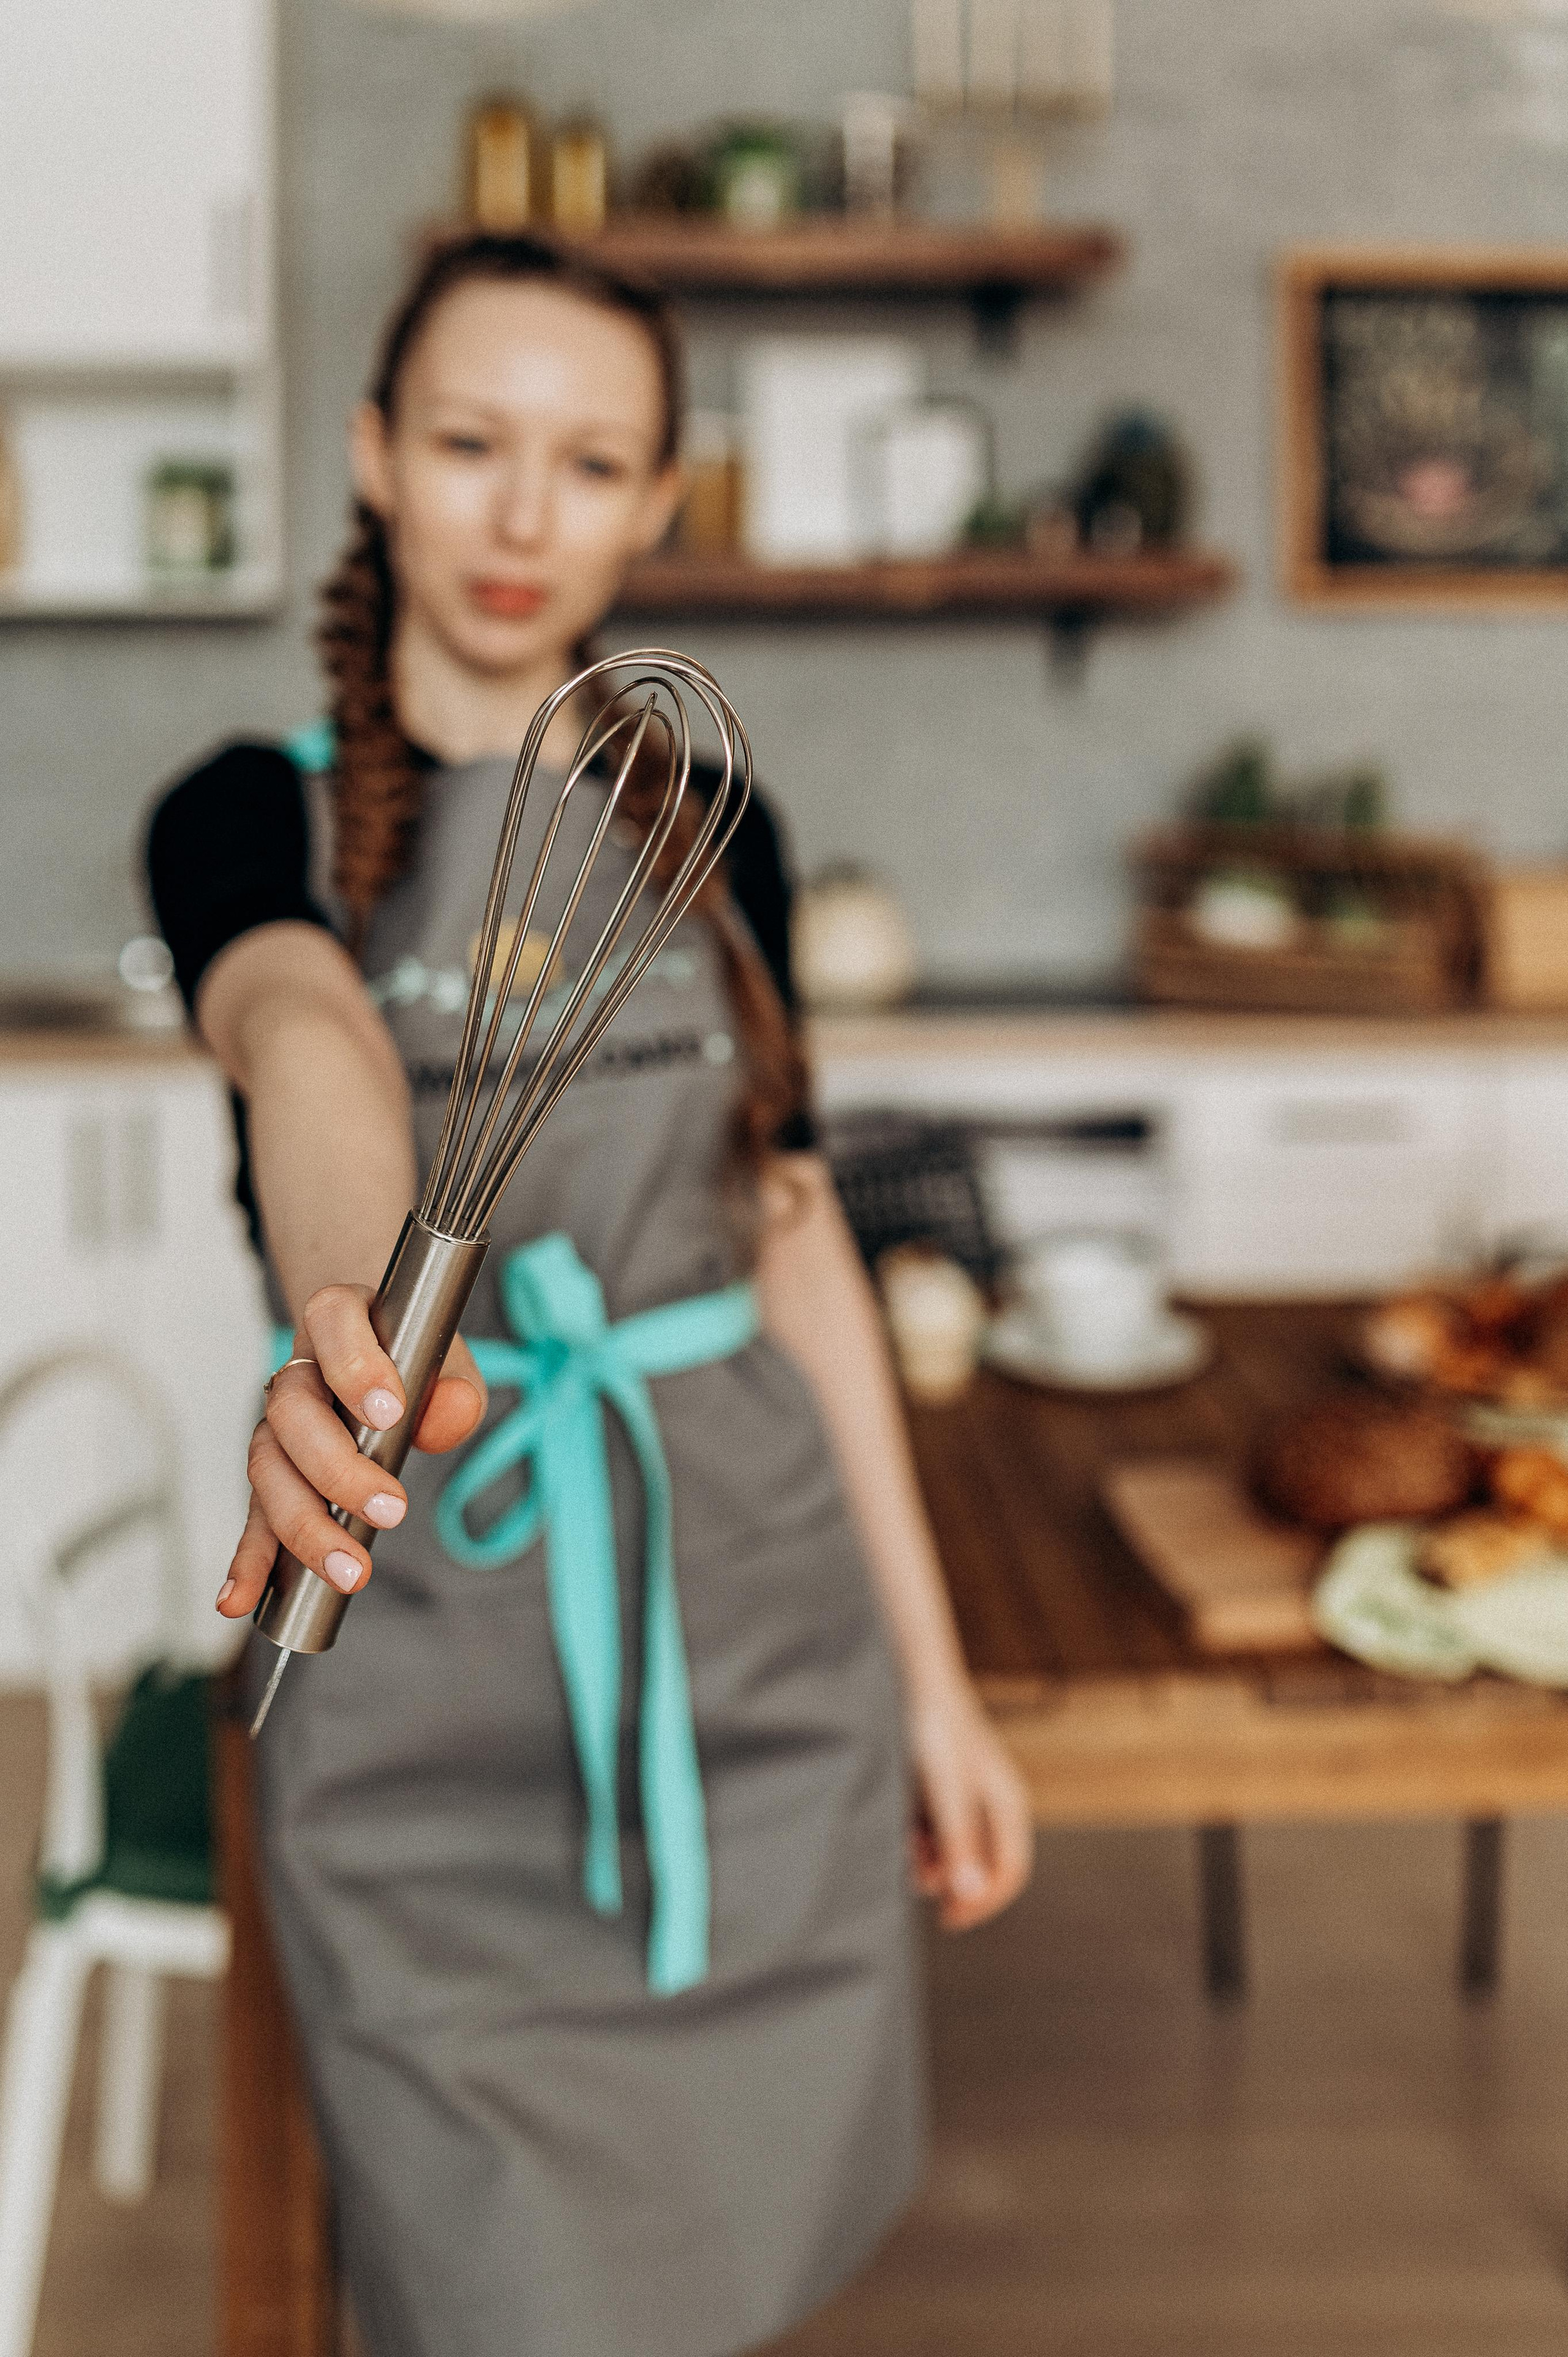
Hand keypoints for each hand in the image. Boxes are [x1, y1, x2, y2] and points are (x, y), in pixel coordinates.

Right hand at [216, 1282, 486, 1619]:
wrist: (380, 1355)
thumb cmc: (416, 1361)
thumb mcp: (450, 1363)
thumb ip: (455, 1389)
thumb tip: (447, 1419)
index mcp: (339, 1319)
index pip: (333, 1325)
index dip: (355, 1367)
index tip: (390, 1412)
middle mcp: (298, 1372)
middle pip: (293, 1413)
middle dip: (337, 1468)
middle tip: (392, 1509)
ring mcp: (277, 1427)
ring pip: (269, 1469)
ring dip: (304, 1525)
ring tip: (349, 1569)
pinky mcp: (275, 1478)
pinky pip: (254, 1517)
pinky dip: (247, 1560)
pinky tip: (238, 1600)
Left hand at [907, 1676, 1033, 1930]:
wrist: (908, 1675)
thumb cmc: (933, 1726)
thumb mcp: (945, 1787)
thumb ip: (958, 1839)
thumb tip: (968, 1893)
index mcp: (1006, 1802)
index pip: (1009, 1870)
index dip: (983, 1901)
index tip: (949, 1919)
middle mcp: (990, 1802)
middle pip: (981, 1863)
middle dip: (954, 1884)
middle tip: (924, 1895)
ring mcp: (962, 1794)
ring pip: (954, 1849)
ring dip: (933, 1864)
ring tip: (908, 1861)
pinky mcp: (935, 1786)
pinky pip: (933, 1829)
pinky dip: (919, 1842)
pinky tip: (902, 1839)